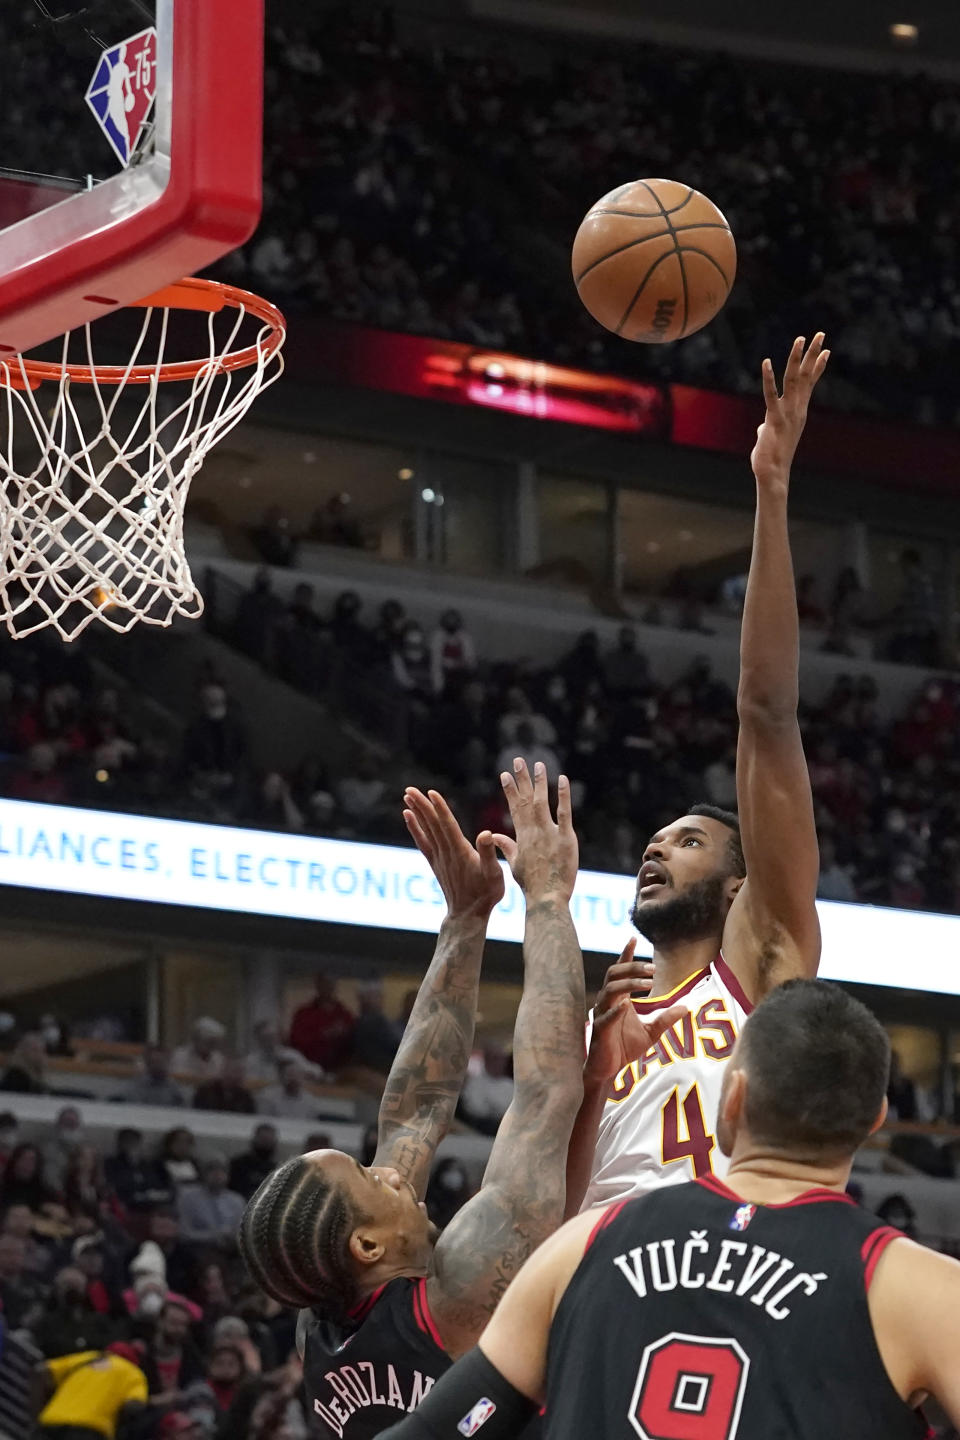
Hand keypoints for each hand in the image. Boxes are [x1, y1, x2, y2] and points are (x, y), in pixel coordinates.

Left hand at [404, 786, 504, 919]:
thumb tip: (486, 833)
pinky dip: (414, 828)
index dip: (440, 808)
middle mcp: (446, 852)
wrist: (468, 915)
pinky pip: (423, 842)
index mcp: (461, 852)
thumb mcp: (494, 874)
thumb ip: (489, 853)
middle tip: (409, 789)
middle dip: (421, 805)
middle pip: (432, 824)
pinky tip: (408, 817)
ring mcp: (439, 858)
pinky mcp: (435, 863)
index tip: (431, 793)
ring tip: (407, 796)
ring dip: (416, 812)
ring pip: (426, 830)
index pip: (448, 825)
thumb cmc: (485, 894)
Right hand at [492, 758, 577, 901]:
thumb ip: (507, 846)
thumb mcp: (514, 864)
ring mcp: (550, 833)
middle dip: (521, 779)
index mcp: (521, 837)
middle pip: (526, 800)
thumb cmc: (531, 885)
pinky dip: (562, 796)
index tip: (505, 774)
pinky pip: (564, 813)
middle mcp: (533, 831)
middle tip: (518, 760)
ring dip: (539, 782)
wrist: (546, 898)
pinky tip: (562, 780)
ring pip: (542, 802)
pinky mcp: (566, 838)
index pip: (514, 808)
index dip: (510, 790)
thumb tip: (494, 835)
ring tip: (538, 764)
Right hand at [585, 938, 685, 1083]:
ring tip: (648, 984)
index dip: (626, 954)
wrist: (609, 1069)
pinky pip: (605, 1016)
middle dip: (633, 968)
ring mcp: (602, 1013)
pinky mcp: (599, 1029)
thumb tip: (686, 1006)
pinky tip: (625, 1005)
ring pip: (610, 989)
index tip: (633, 938)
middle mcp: (608, 1001)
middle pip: (615, 974)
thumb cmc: (625, 1047)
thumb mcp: (652, 1032)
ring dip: (629, 984)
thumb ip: (666, 1018)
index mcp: (619, 998)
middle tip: (653, 969)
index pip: (620, 970)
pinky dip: (615, 1009)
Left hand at [751, 333, 829, 491]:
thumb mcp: (770, 437)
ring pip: (794, 380)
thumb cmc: (771, 458)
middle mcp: (797, 409)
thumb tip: (763, 426)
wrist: (772, 474)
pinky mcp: (774, 419)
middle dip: (813, 354)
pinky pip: (771, 395)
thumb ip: (768, 426)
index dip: (817, 366)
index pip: (809, 384)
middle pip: (806, 376)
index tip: (826, 350)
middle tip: (821, 334)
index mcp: (798, 412)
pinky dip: (768, 378)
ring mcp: (787, 413)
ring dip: (797, 358)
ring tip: (801, 338)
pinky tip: (766, 362)